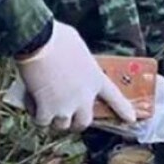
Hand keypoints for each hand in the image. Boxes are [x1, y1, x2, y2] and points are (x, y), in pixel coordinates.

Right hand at [15, 21, 136, 131]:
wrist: (41, 41)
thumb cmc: (58, 38)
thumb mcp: (80, 50)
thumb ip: (82, 66)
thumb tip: (72, 69)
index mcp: (96, 78)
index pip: (115, 97)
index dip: (123, 109)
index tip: (131, 119)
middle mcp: (84, 96)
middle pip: (83, 122)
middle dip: (74, 122)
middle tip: (65, 115)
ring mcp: (66, 106)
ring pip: (61, 125)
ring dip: (53, 119)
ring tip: (44, 105)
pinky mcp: (47, 111)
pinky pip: (41, 123)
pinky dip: (35, 114)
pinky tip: (32, 101)